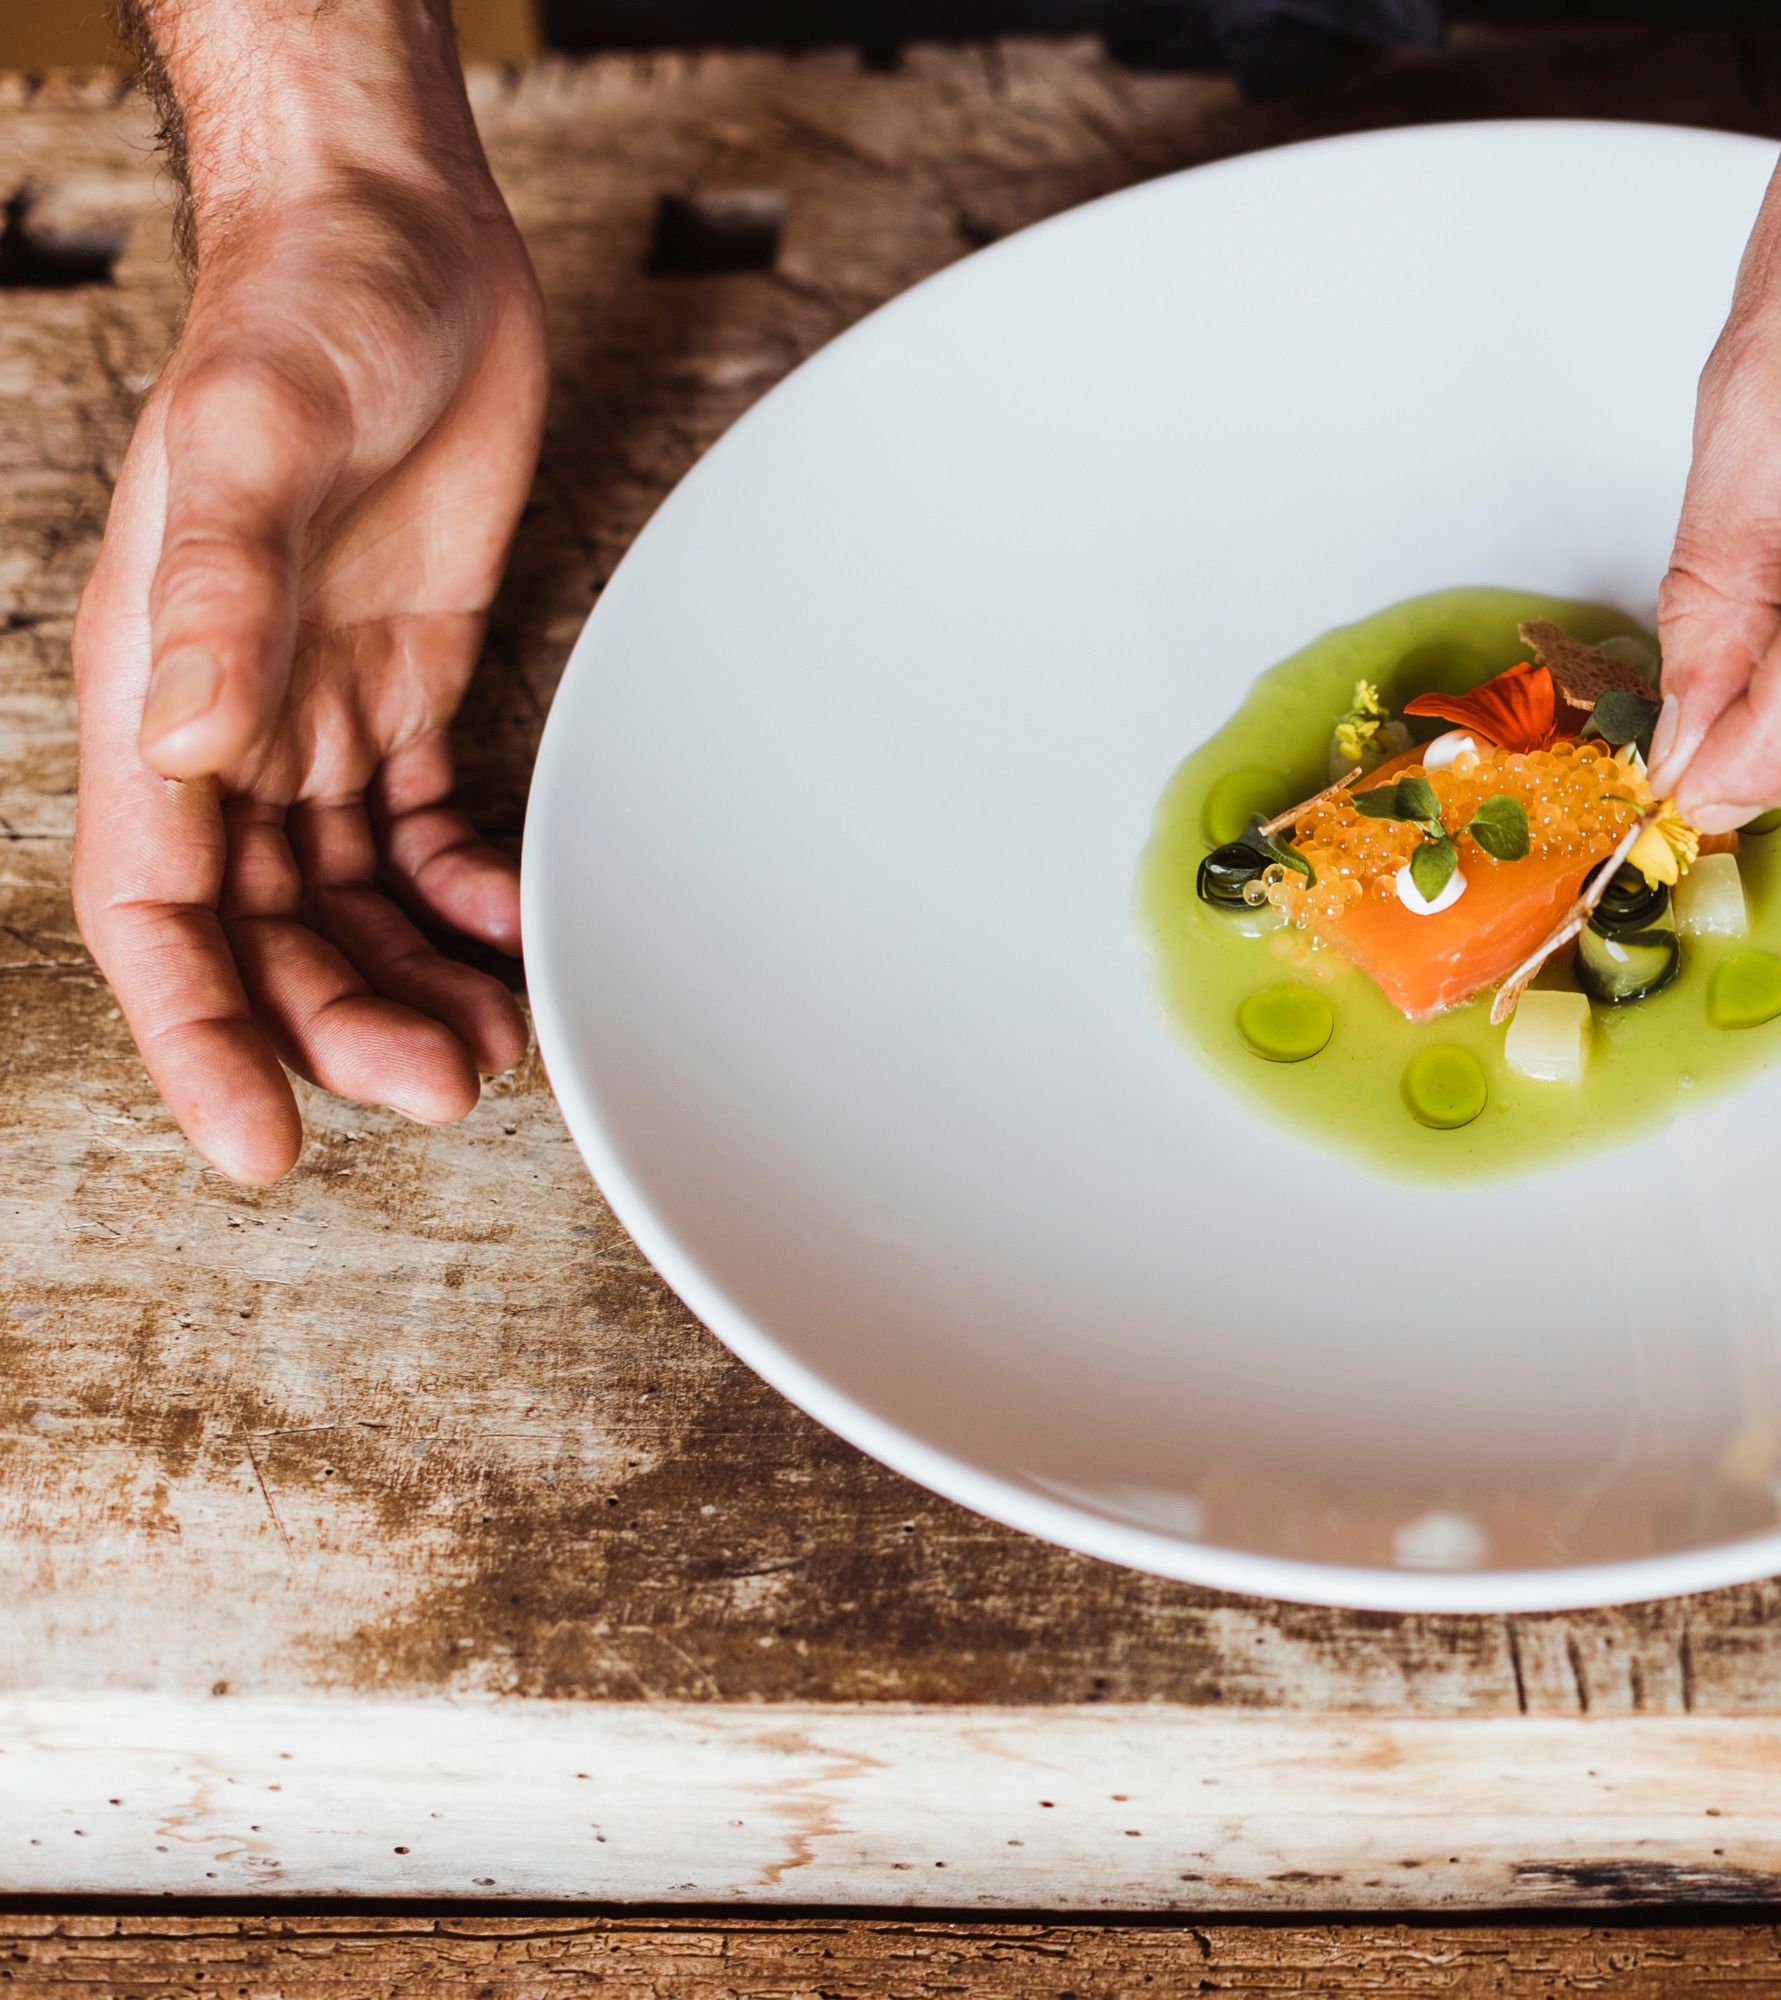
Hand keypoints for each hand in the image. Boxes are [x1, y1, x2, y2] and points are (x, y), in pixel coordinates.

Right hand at [72, 0, 544, 1183]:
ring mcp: (317, 701)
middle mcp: (230, 715)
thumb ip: (222, 592)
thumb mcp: (257, 438)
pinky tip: (523, 938)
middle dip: (339, 1024)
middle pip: (267, 928)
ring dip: (412, 981)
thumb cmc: (304, 314)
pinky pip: (425, 827)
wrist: (400, 239)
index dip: (195, 1032)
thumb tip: (194, 739)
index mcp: (157, 682)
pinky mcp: (405, 677)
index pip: (154, 901)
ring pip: (350, 898)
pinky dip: (468, 896)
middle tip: (449, 1087)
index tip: (260, 1143)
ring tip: (499, 1050)